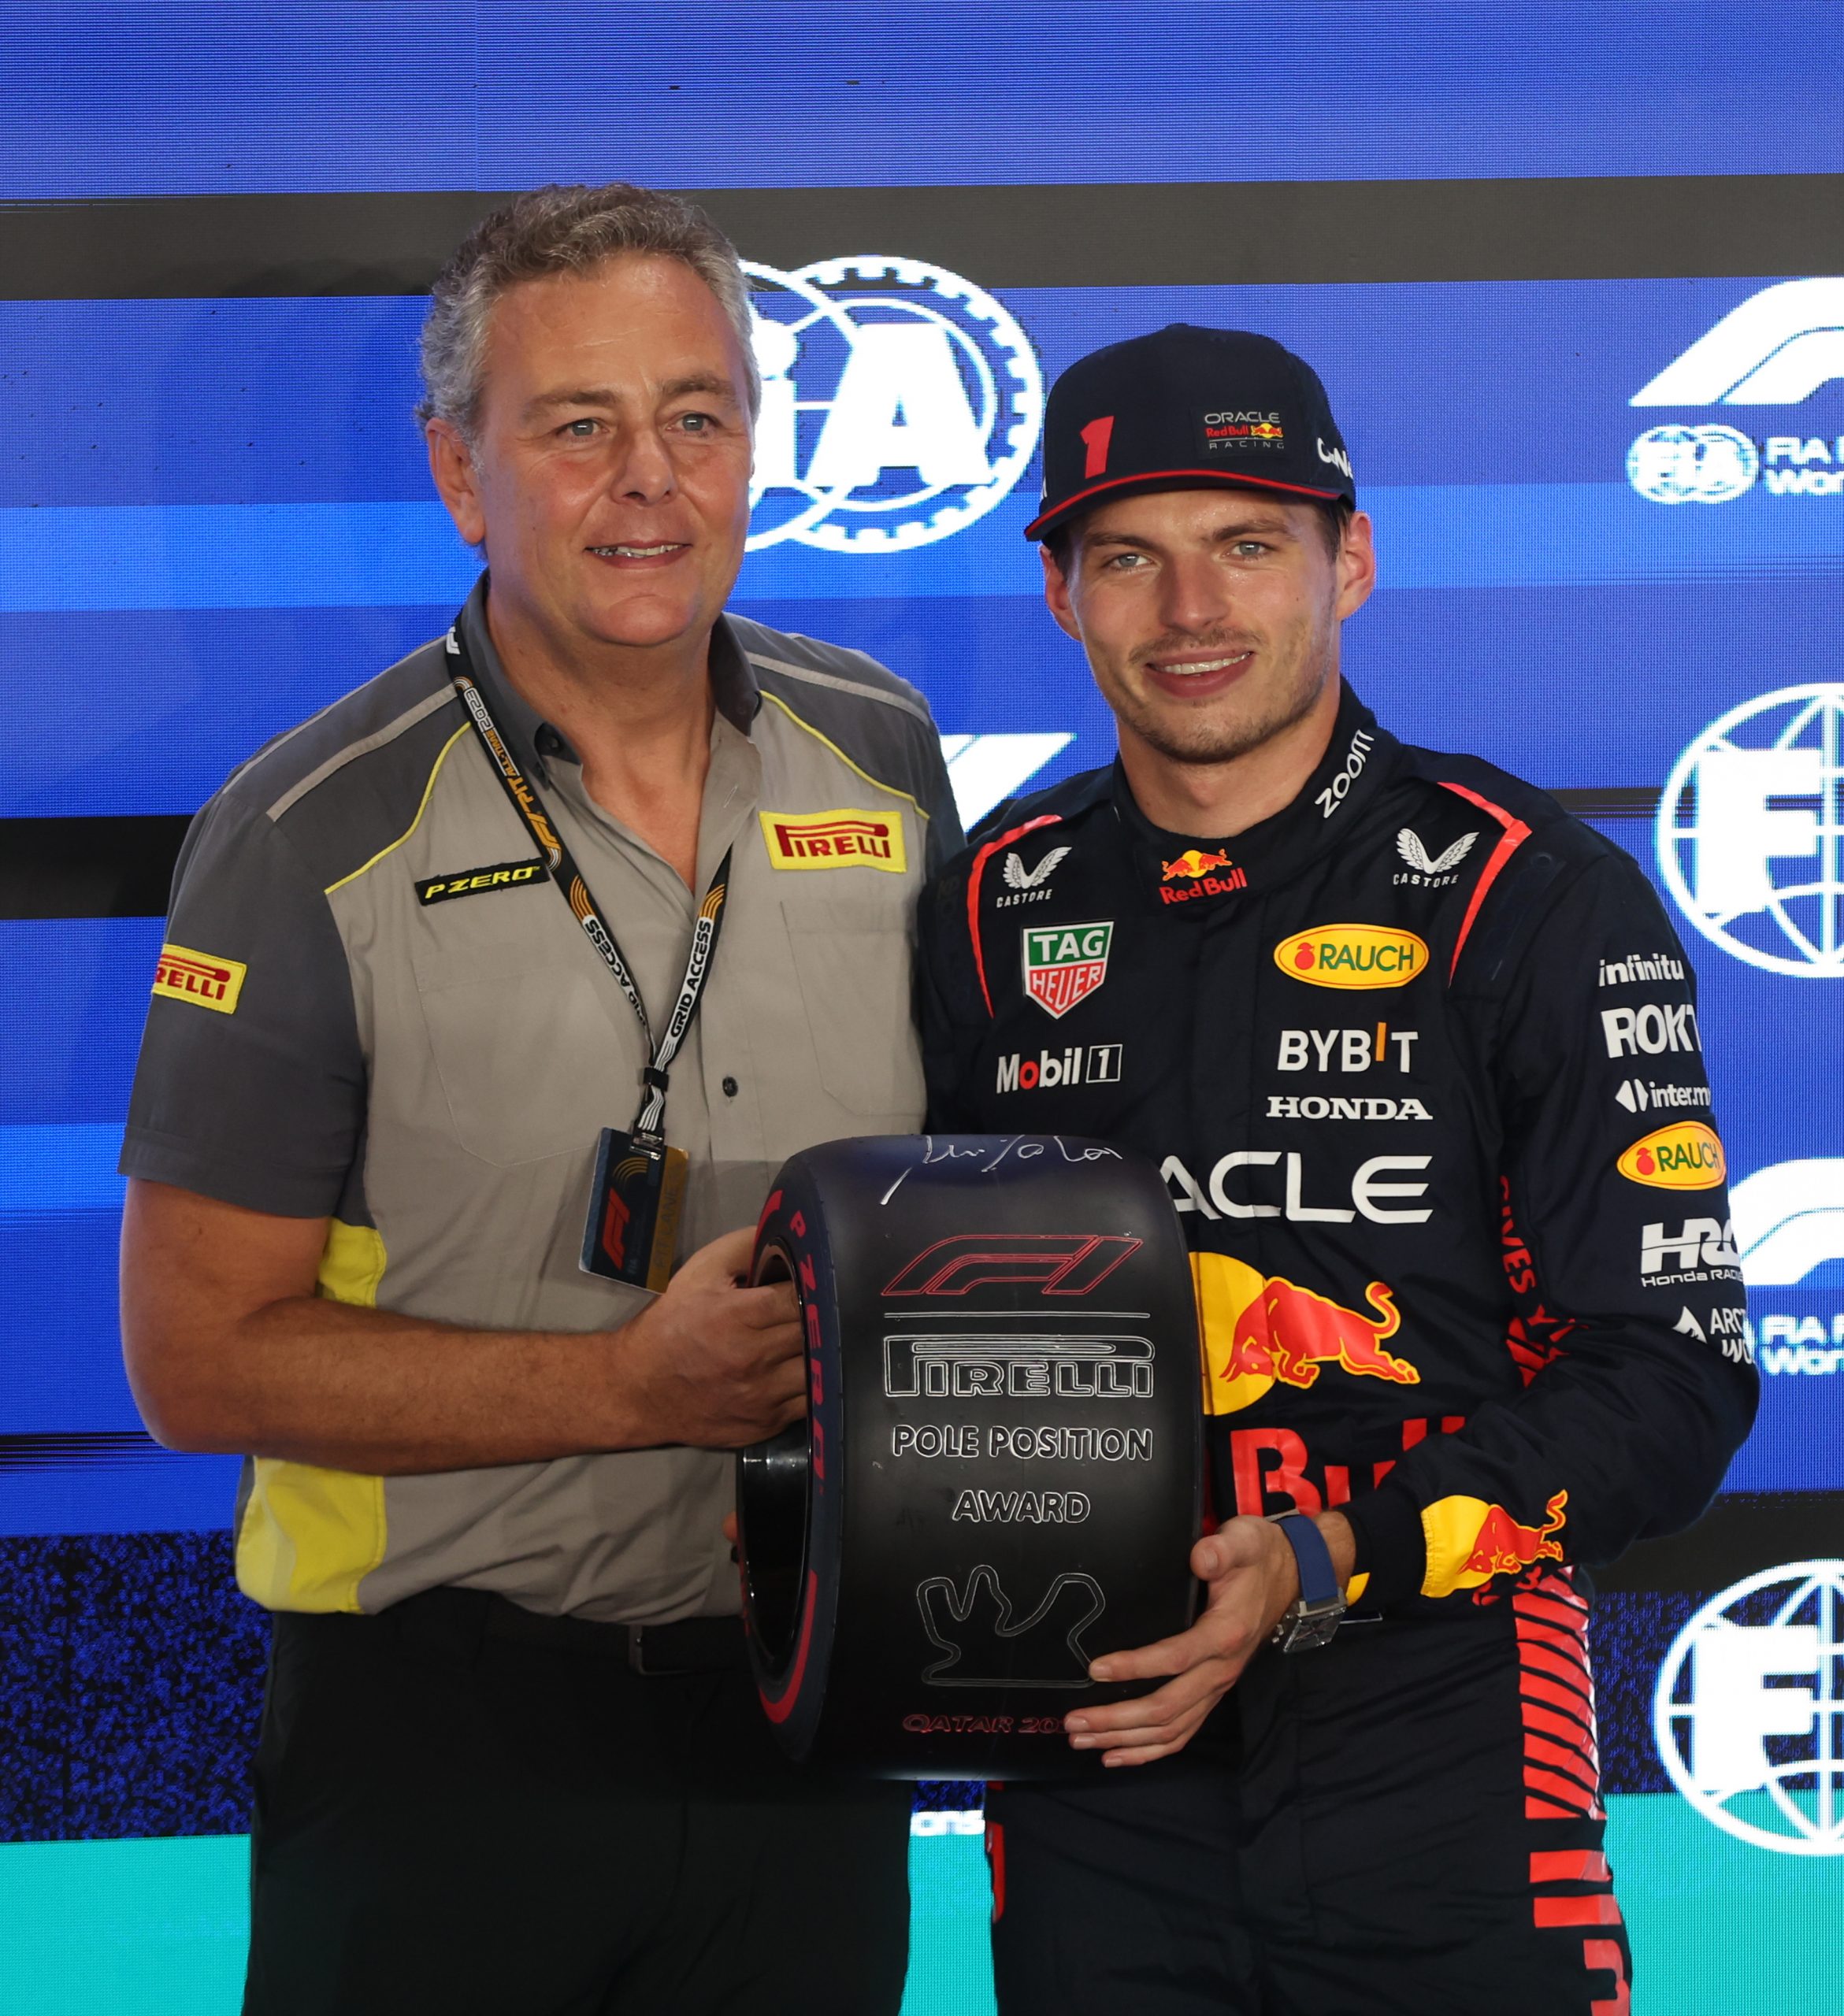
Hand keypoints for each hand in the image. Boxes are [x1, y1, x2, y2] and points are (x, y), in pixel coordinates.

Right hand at [616, 1228, 804, 1448]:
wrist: (640, 1388)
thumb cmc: (672, 1323)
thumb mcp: (699, 1271)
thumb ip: (744, 1247)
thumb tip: (787, 1234)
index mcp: (738, 1316)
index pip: (801, 1296)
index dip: (814, 1286)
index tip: (817, 1282)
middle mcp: (754, 1359)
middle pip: (816, 1332)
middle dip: (822, 1316)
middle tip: (824, 1307)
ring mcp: (762, 1396)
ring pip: (820, 1368)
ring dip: (823, 1351)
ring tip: (820, 1337)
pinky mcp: (767, 1423)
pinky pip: (810, 1401)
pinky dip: (816, 1383)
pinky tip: (809, 1368)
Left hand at [1063, 1512, 1353, 1767]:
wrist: (1289, 1577)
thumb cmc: (1258, 1558)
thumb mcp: (1244, 1541)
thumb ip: (1221, 1549)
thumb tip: (1200, 1557)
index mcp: (1224, 1633)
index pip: (1176, 1658)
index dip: (1136, 1667)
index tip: (1097, 1670)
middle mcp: (1221, 1669)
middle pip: (1167, 1707)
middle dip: (1118, 1719)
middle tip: (1075, 1721)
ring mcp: (1217, 1686)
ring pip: (1171, 1728)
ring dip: (1125, 1739)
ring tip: (1083, 1738)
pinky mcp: (1211, 1693)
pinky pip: (1182, 1732)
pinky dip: (1149, 1749)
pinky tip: (1117, 1754)